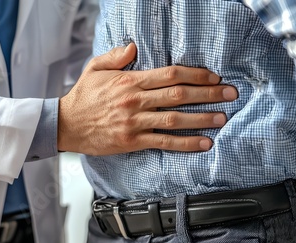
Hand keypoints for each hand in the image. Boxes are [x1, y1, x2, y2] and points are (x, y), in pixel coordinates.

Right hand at [58, 43, 237, 155]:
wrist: (66, 125)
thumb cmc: (82, 97)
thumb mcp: (95, 68)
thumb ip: (116, 56)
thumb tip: (135, 46)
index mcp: (130, 81)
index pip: (170, 74)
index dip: (195, 74)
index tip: (213, 76)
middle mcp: (135, 100)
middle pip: (179, 94)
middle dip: (208, 93)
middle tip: (229, 94)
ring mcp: (135, 122)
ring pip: (175, 119)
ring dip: (202, 118)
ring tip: (222, 117)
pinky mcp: (132, 141)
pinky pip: (164, 142)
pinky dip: (185, 143)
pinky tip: (203, 143)